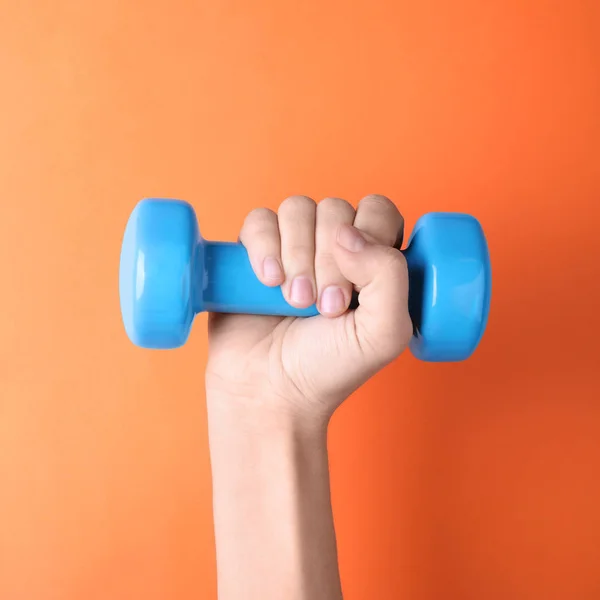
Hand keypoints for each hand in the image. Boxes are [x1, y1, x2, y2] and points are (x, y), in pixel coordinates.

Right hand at [205, 194, 412, 421]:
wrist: (271, 392)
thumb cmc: (329, 368)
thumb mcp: (383, 333)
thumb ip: (389, 276)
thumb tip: (348, 233)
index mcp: (372, 261)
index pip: (377, 211)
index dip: (368, 237)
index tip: (355, 287)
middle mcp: (333, 247)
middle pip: (335, 209)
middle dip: (329, 260)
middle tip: (324, 308)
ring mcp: (292, 246)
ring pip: (296, 208)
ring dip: (297, 256)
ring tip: (294, 302)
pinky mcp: (255, 252)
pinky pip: (259, 220)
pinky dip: (264, 248)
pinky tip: (268, 282)